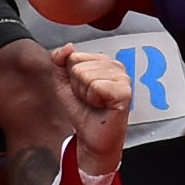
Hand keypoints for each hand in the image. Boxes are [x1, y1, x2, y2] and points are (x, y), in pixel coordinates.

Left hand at [51, 43, 131, 184]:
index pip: (74, 56)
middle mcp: (116, 66)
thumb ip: (59, 61)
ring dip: (85, 94)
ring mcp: (123, 78)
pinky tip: (102, 106)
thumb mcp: (64, 83)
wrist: (90, 137)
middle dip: (77, 86)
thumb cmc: (82, 111)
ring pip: (86, 75)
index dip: (71, 77)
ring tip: (95, 103)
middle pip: (78, 66)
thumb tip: (68, 47)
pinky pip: (96, 86)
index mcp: (103, 61)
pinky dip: (93, 100)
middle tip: (89, 100)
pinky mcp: (125, 91)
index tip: (82, 91)